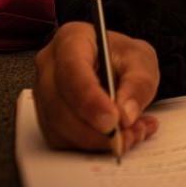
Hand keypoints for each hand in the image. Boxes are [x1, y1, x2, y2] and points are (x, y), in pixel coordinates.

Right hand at [33, 21, 160, 153]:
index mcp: (71, 39)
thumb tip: (126, 113)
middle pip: (59, 104)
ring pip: (58, 127)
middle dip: (93, 129)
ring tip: (130, 136)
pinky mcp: (47, 117)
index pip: (72, 70)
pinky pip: (61, 140)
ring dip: (95, 141)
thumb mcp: (142, 60)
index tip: (112, 120)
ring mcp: (43, 92)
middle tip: (124, 137)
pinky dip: (91, 146)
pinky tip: (118, 138)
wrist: (116, 66)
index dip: (90, 100)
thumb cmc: (123, 57)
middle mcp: (49, 65)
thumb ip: (139, 82)